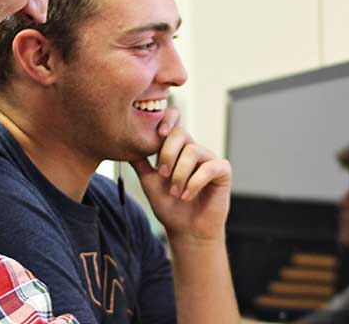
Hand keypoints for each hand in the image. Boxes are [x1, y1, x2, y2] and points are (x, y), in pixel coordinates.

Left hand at [131, 107, 231, 243]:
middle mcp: (193, 149)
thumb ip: (140, 163)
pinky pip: (210, 167)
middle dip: (167, 154)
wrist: (186, 230)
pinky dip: (195, 182)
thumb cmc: (169, 207)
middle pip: (180, 133)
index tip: (158, 133)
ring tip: (175, 193)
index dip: (168, 118)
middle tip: (162, 175)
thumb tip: (126, 145)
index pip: (175, 120)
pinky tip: (187, 195)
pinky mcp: (223, 170)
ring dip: (180, 175)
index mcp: (176, 148)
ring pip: (193, 151)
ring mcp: (209, 158)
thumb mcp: (149, 182)